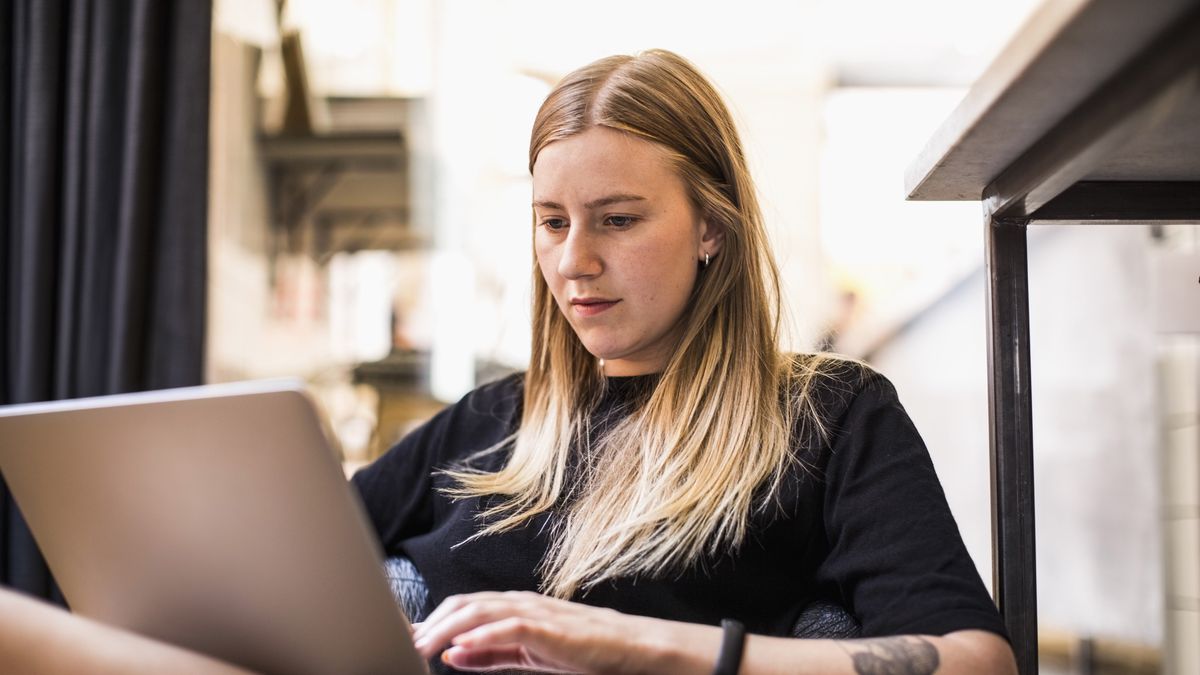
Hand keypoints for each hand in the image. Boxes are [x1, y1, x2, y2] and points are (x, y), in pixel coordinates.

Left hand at [411, 591, 712, 673]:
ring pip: (479, 612)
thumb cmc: (582, 651)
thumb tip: (452, 656)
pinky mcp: (548, 628)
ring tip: (423, 646)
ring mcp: (535, 613)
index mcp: (514, 608)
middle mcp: (520, 603)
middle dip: (433, 623)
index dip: (434, 620)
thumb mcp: (528, 657)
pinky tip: (460, 651)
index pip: (464, 606)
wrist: (629, 648)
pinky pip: (507, 629)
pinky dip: (480, 638)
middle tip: (408, 642)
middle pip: (464, 605)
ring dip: (447, 629)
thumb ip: (491, 656)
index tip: (408, 636)